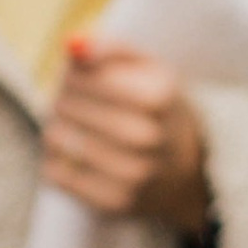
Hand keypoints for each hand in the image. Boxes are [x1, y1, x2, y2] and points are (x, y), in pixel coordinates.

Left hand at [41, 37, 209, 230]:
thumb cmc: (160, 111)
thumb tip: (71, 44)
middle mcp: (146, 137)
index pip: (79, 75)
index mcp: (157, 97)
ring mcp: (131, 174)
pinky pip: (55, 174)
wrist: (192, 174)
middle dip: (61, 98)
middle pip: (64, 104)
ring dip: (56, 127)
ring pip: (55, 137)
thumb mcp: (151, 70)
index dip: (71, 73)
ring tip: (74, 127)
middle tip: (72, 102)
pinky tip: (74, 155)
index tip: (77, 77)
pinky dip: (56, 161)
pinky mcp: (113, 203)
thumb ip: (111, 49)